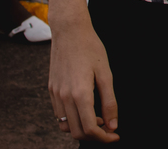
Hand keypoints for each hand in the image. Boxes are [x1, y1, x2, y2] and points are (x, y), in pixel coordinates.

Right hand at [50, 20, 118, 141]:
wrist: (69, 30)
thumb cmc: (90, 48)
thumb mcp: (106, 74)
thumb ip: (109, 102)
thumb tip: (113, 125)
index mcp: (80, 94)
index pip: (90, 128)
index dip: (104, 137)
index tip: (115, 135)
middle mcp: (64, 97)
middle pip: (77, 132)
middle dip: (94, 136)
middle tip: (108, 128)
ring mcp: (55, 94)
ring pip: (66, 126)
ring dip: (82, 129)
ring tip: (97, 118)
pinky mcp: (51, 89)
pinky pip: (59, 115)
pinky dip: (72, 120)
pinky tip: (84, 109)